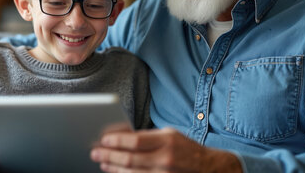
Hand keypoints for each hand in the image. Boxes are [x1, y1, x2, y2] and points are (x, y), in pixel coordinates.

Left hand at [90, 127, 241, 172]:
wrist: (209, 168)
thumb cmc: (186, 149)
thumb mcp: (170, 135)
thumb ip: (148, 136)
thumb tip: (122, 136)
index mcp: (166, 140)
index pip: (135, 141)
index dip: (116, 141)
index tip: (103, 139)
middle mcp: (165, 159)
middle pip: (129, 159)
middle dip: (109, 156)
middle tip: (95, 153)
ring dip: (113, 169)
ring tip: (102, 163)